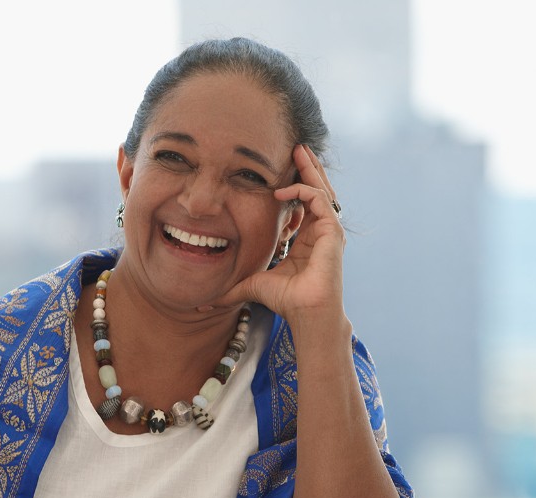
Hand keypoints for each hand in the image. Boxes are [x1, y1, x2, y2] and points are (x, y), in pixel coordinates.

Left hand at [218, 144, 345, 325]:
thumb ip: (231, 287)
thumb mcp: (252, 283)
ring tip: (297, 150)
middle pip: (317, 189)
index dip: (294, 182)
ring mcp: (330, 230)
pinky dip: (302, 190)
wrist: (305, 313)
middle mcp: (322, 230)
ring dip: (309, 168)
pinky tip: (281, 190)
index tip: (279, 167)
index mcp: (307, 237)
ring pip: (321, 189)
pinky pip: (318, 200)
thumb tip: (203, 302)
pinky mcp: (332, 232)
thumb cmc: (284, 300)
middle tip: (295, 146)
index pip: (304, 201)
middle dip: (306, 167)